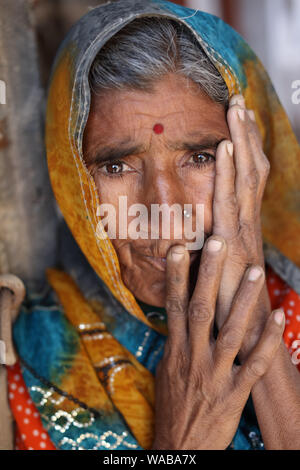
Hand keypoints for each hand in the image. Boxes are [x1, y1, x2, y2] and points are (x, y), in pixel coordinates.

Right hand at [151, 238, 284, 449]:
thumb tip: (177, 317)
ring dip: (242, 301)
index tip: (179, 248)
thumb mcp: (166, 371)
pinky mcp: (234, 393)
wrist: (180, 448)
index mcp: (175, 351)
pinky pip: (255, 364)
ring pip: (230, 332)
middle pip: (200, 310)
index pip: (173, 307)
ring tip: (255, 271)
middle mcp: (193, 358)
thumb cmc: (173, 407)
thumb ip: (174, 342)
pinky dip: (268, 341)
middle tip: (218, 243)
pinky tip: (279, 317)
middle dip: (208, 275)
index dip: (177, 277)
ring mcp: (215, 375)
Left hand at [213, 95, 270, 357]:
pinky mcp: (234, 243)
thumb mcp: (220, 267)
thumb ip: (213, 245)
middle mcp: (247, 223)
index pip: (248, 180)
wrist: (243, 333)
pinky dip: (230, 172)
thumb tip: (200, 229)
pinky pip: (231, 201)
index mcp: (243, 226)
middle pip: (250, 169)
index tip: (238, 121)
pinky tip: (225, 148)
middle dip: (245, 134)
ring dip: (241, 141)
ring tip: (235, 109)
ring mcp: (243, 231)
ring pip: (244, 177)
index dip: (245, 150)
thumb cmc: (231, 302)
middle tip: (238, 100)